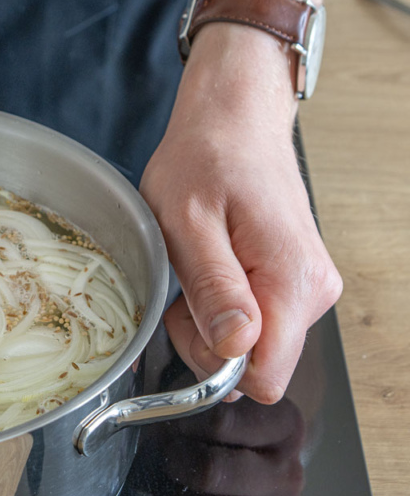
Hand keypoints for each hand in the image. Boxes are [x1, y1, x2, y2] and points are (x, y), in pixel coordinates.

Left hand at [141, 24, 341, 403]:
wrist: (234, 120)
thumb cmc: (205, 160)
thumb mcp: (187, 223)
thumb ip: (214, 288)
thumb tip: (236, 347)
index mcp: (292, 281)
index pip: (265, 375)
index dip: (214, 363)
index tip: (186, 319)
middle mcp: (313, 291)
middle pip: (255, 366)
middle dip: (207, 342)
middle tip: (183, 287)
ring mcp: (307, 288)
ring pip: (252, 348)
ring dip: (210, 324)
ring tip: (195, 269)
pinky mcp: (294, 283)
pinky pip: (255, 324)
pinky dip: (221, 309)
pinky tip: (209, 271)